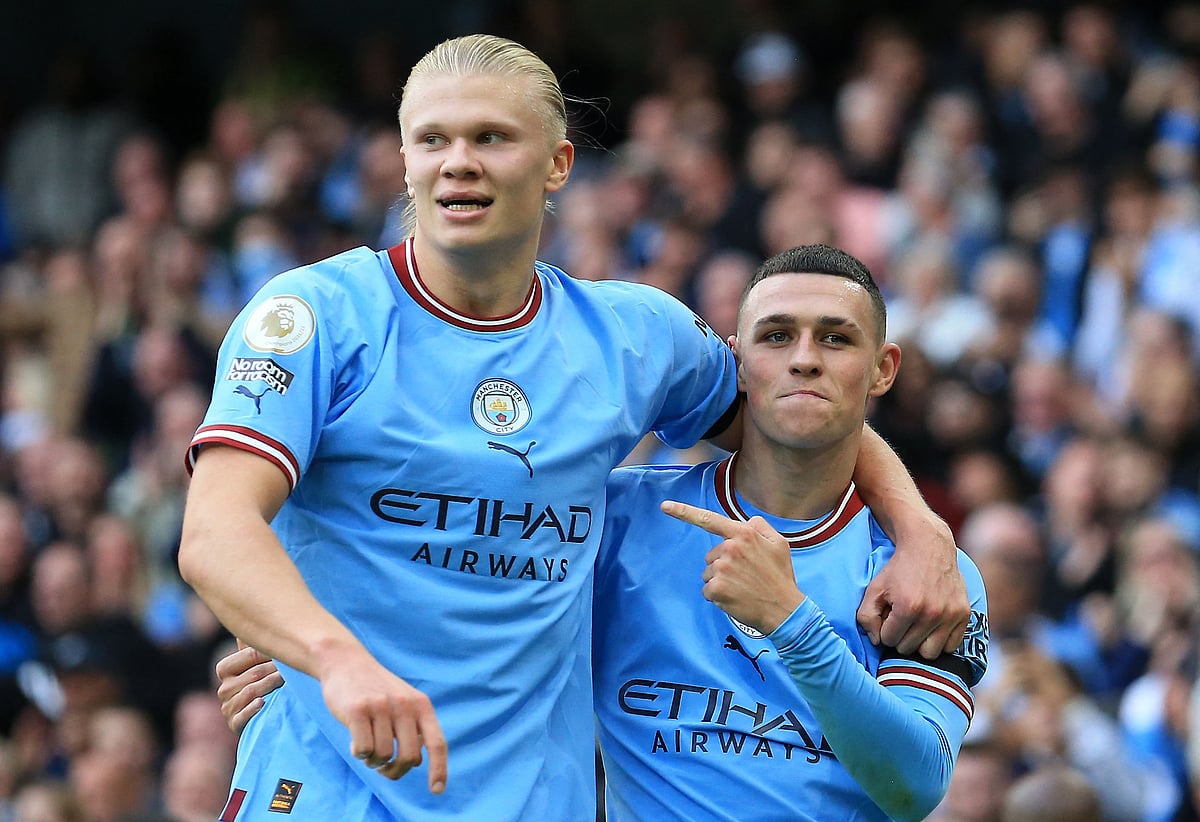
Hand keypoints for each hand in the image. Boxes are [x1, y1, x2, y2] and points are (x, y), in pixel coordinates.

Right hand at [215, 642, 284, 733]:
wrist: (272, 713)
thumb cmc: (269, 680)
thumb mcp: (262, 660)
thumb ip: (255, 643)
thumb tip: (252, 612)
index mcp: (226, 669)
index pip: (241, 659)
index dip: (263, 656)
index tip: (284, 654)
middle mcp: (224, 688)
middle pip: (249, 676)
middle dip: (271, 671)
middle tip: (291, 670)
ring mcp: (228, 707)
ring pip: (248, 693)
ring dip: (268, 687)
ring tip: (285, 683)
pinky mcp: (234, 724)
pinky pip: (240, 716)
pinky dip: (252, 708)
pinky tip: (264, 703)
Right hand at [316, 642, 447, 791]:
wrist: (346, 662)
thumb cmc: (375, 689)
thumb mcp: (404, 701)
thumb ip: (414, 727)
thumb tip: (416, 760)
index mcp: (421, 705)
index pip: (437, 743)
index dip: (439, 769)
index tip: (437, 790)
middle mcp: (405, 705)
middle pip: (409, 758)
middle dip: (395, 770)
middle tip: (384, 768)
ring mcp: (381, 707)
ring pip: (383, 756)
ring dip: (373, 760)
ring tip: (367, 747)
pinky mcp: (358, 711)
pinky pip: (363, 751)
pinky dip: (359, 754)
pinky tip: (354, 742)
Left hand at [661, 500, 803, 634]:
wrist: (785, 610)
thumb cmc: (780, 577)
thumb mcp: (779, 544)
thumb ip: (760, 527)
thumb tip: (745, 522)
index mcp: (743, 534)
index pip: (709, 520)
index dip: (684, 512)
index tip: (664, 506)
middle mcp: (729, 548)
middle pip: (712, 555)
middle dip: (724, 564)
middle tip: (746, 575)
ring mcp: (721, 569)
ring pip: (709, 573)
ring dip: (721, 580)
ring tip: (742, 587)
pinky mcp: (716, 589)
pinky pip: (707, 590)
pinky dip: (717, 596)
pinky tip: (735, 598)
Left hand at [856, 515, 968, 658]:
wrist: (928, 546)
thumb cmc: (898, 569)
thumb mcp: (874, 588)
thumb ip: (866, 617)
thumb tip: (877, 641)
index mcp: (908, 607)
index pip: (889, 640)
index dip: (885, 629)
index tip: (888, 616)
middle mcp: (932, 613)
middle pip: (909, 648)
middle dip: (901, 636)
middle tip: (901, 618)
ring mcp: (950, 615)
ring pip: (930, 653)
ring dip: (920, 643)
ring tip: (915, 625)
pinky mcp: (964, 614)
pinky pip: (951, 646)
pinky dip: (940, 640)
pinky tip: (932, 626)